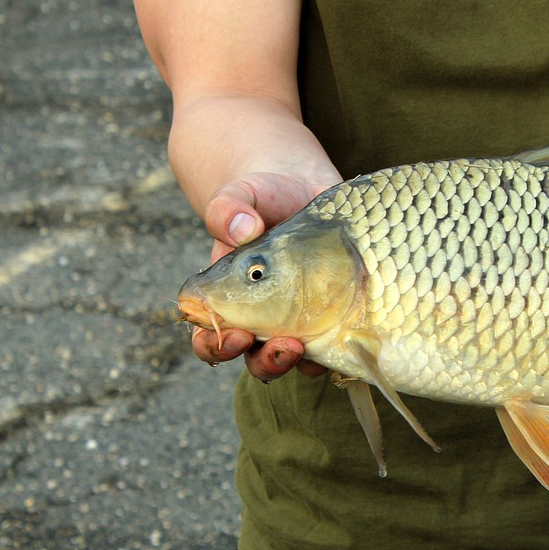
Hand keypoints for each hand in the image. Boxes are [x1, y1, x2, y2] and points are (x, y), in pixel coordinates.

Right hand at [190, 171, 333, 381]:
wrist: (303, 188)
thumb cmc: (262, 197)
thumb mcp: (241, 195)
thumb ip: (229, 209)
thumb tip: (242, 230)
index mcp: (226, 298)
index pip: (207, 337)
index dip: (214, 345)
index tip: (235, 333)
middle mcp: (257, 317)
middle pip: (250, 359)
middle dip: (263, 360)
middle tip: (281, 343)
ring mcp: (293, 321)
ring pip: (286, 360)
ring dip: (293, 361)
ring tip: (303, 346)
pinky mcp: (327, 316)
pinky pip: (326, 349)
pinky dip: (329, 351)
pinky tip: (341, 337)